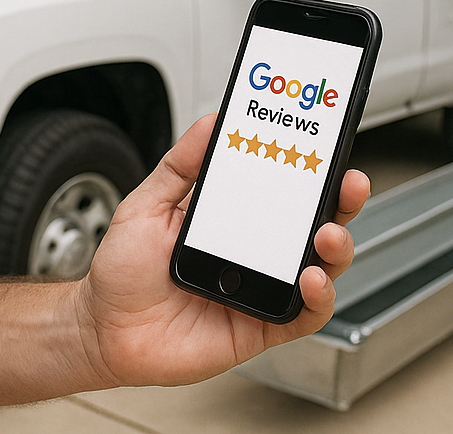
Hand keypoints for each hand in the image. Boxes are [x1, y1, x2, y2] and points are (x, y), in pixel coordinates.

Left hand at [72, 114, 369, 388]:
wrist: (104, 329)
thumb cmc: (123, 271)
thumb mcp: (147, 204)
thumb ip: (181, 165)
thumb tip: (211, 123)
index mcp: (230, 217)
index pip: (281, 187)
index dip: (308, 166)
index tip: (323, 141)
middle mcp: (253, 252)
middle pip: (313, 222)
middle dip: (340, 200)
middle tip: (348, 182)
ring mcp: (261, 289)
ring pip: (320, 266)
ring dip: (335, 247)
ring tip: (328, 233)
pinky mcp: (261, 327)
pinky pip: (304, 315)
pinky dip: (318, 298)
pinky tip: (311, 279)